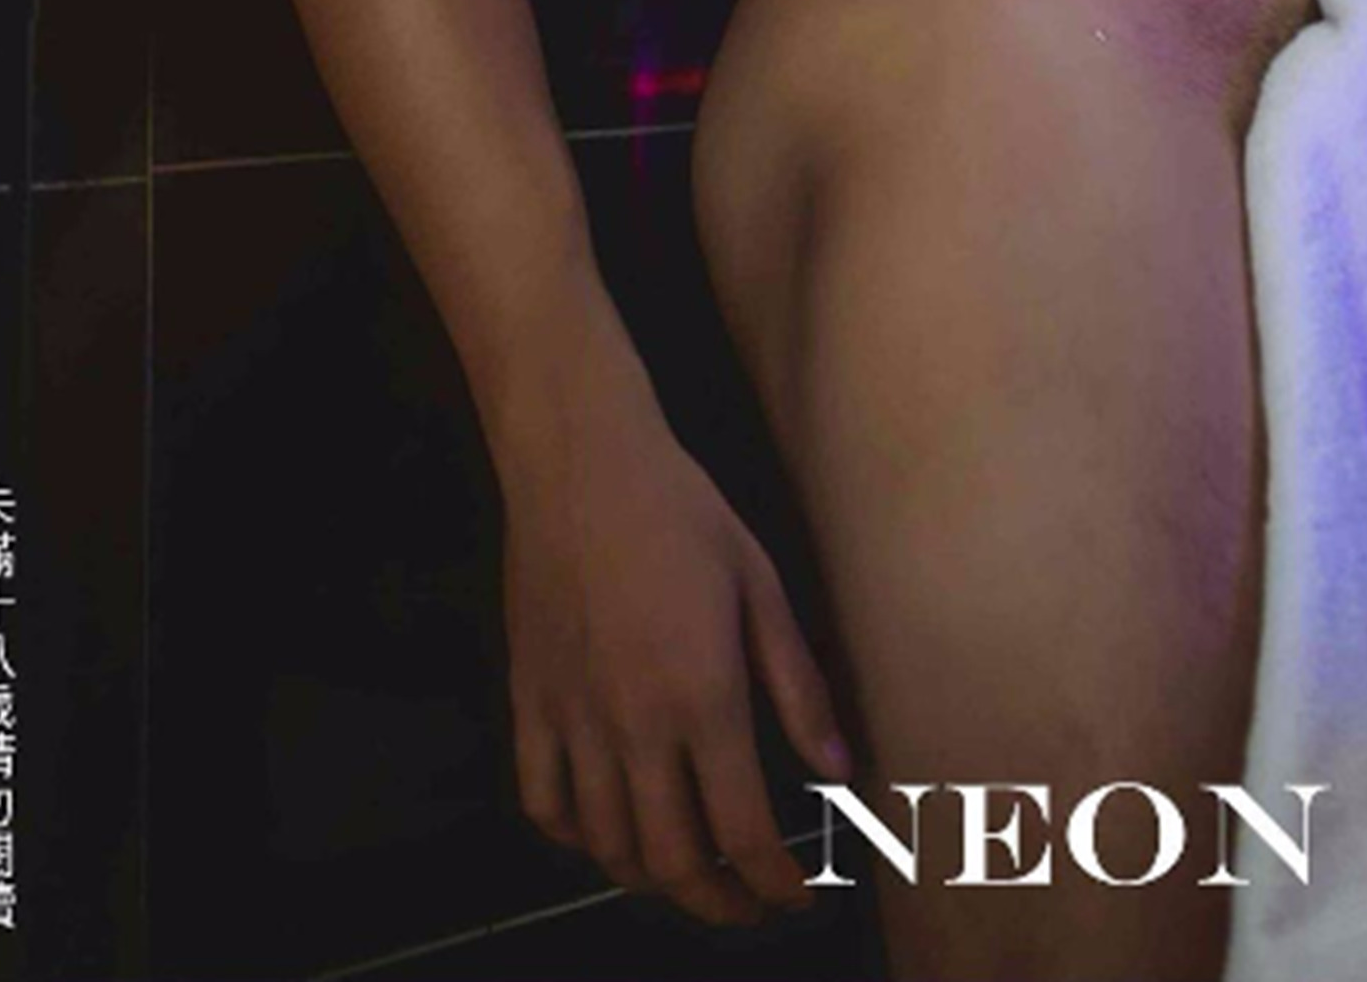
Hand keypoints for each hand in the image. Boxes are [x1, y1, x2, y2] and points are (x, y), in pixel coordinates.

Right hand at [501, 411, 852, 928]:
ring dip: (654, 880)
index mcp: (702, 697)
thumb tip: (838, 770)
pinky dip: (577, 837)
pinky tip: (607, 829)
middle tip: (751, 906)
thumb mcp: (760, 584)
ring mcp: (572, 719)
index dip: (775, 886)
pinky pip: (543, 803)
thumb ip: (799, 685)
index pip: (743, 831)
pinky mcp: (528, 702)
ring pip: (608, 847)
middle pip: (673, 861)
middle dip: (719, 904)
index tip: (799, 898)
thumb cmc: (681, 511)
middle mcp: (633, 725)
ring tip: (690, 874)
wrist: (581, 461)